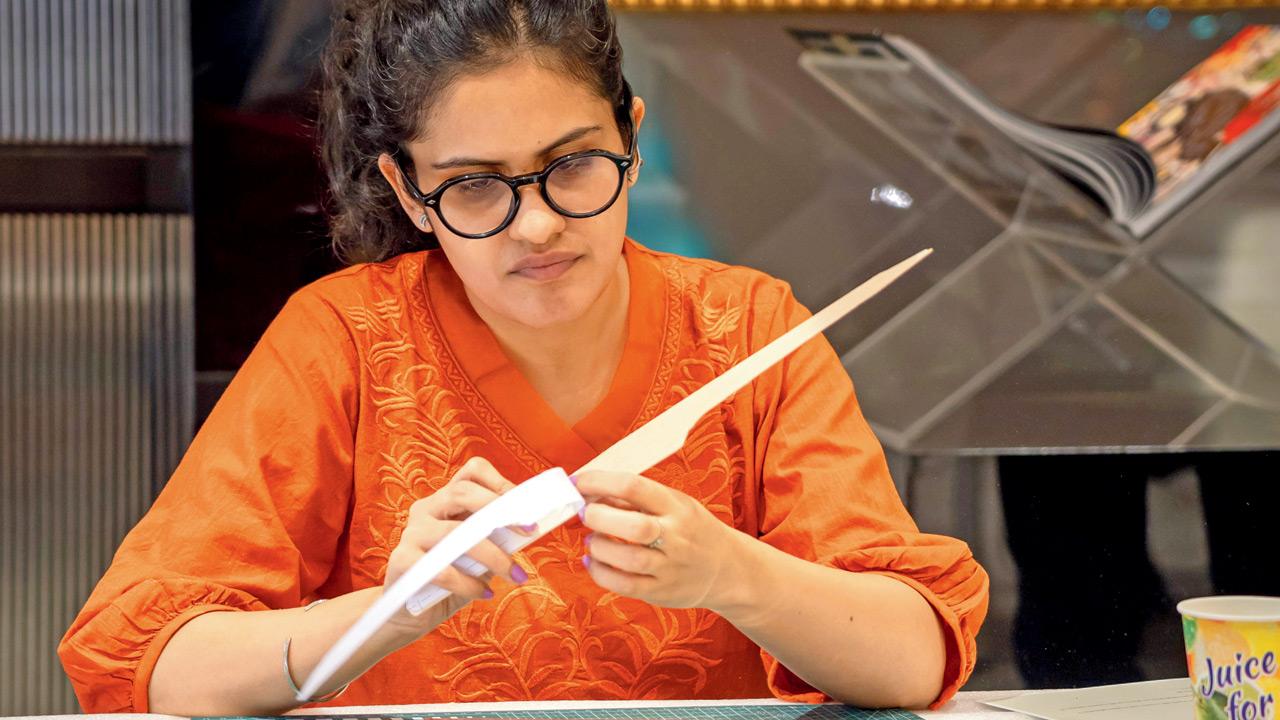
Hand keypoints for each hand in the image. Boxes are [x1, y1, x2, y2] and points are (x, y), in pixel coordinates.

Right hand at [382, 457, 530, 636]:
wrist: (408, 611)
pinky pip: (440, 569)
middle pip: (462, 492)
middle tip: (530, 531)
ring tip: (515, 575)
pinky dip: (468, 583)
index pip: (472, 472)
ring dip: (493, 555)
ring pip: (455, 533)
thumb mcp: (479, 554)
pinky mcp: (401, 560)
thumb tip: (531, 529)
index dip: (501, 483)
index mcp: (446, 500)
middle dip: (500, 511)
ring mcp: (411, 532)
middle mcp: (427, 508)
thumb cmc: (452, 577)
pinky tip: (484, 593)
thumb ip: (497, 538)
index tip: (527, 507)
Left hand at [573, 470, 744, 611]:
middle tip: (585, 514)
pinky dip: (600, 573)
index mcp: (677, 507)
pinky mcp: (661, 593)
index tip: (579, 482)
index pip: (635, 487)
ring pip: (627, 559)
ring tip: (593, 540)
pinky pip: (624, 585)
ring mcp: (670, 568)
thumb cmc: (691, 530)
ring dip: (599, 547)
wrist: (727, 569)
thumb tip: (590, 492)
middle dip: (598, 517)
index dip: (599, 482)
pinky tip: (594, 562)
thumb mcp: (673, 504)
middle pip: (633, 526)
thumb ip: (634, 499)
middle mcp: (676, 537)